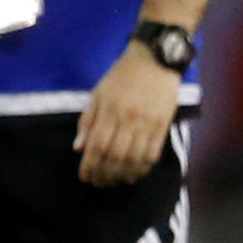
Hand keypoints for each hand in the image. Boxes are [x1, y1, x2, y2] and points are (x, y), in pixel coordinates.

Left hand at [75, 44, 181, 185]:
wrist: (155, 60)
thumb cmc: (122, 75)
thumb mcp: (98, 93)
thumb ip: (88, 121)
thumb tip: (79, 148)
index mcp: (109, 110)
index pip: (97, 146)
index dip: (90, 165)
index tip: (85, 176)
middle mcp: (128, 119)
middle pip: (115, 156)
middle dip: (104, 174)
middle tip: (99, 182)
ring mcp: (148, 123)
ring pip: (134, 158)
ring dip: (123, 175)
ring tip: (115, 181)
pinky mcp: (163, 125)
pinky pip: (153, 153)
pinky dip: (143, 168)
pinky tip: (135, 173)